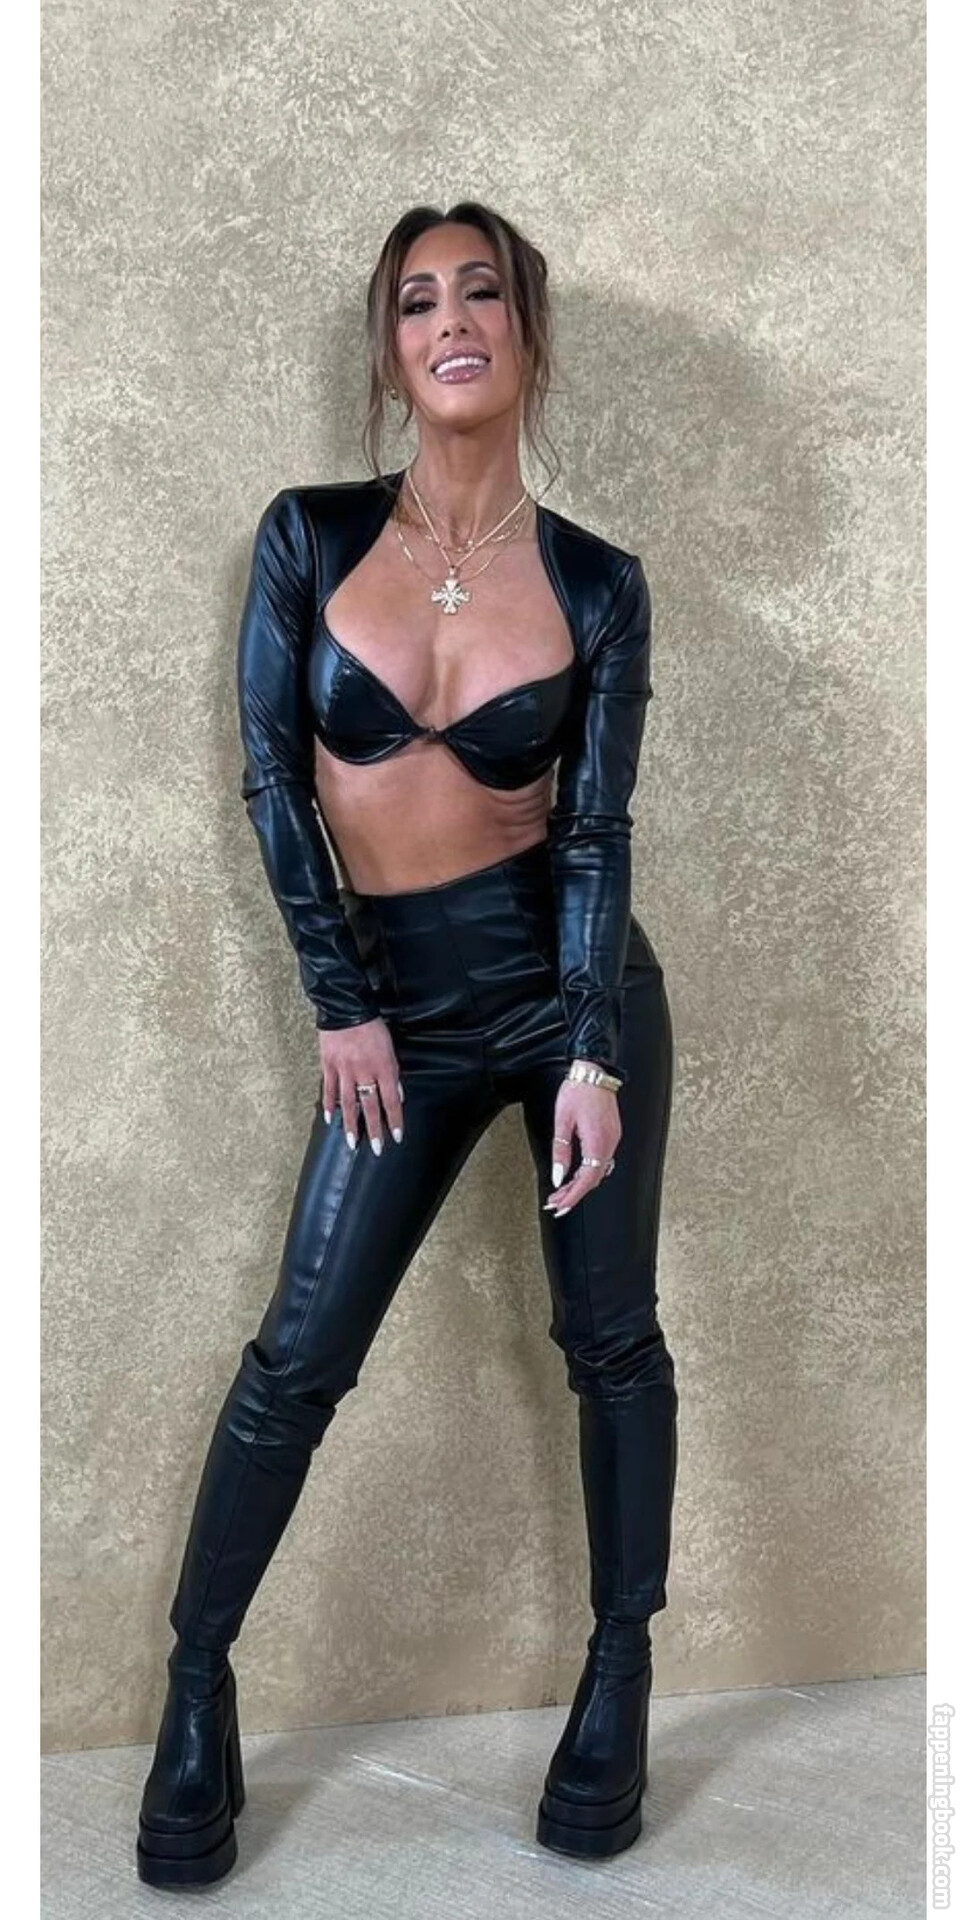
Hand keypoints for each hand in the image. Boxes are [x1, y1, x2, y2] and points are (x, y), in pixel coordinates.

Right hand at [317, 1016, 404, 1156]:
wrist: (346, 1007)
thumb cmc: (371, 1026)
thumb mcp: (389, 1047)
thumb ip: (393, 1073)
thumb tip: (397, 1094)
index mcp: (383, 1066)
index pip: (391, 1099)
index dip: (395, 1119)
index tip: (398, 1136)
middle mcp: (364, 1071)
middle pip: (370, 1106)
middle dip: (374, 1129)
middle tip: (377, 1149)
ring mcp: (344, 1070)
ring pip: (349, 1103)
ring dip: (351, 1124)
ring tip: (352, 1142)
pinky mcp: (329, 1065)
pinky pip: (330, 1089)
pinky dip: (330, 1105)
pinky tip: (331, 1119)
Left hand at [543, 1065, 620, 1216]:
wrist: (594, 1072)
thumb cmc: (578, 1091)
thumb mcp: (562, 1122)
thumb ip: (560, 1152)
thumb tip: (558, 1177)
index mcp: (598, 1142)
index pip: (587, 1180)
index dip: (573, 1197)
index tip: (561, 1207)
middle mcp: (609, 1143)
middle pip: (593, 1179)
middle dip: (573, 1194)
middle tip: (555, 1203)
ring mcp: (613, 1139)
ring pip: (598, 1171)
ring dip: (580, 1183)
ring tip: (561, 1192)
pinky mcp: (612, 1134)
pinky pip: (602, 1160)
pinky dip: (588, 1171)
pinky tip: (576, 1174)